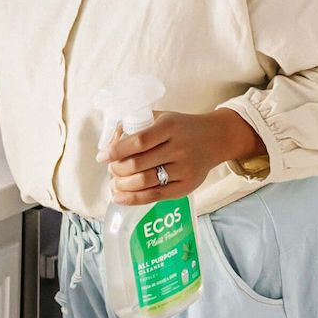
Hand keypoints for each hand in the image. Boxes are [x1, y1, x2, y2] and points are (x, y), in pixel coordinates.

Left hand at [99, 110, 261, 206]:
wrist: (215, 138)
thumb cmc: (181, 127)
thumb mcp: (162, 118)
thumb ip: (136, 125)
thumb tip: (109, 143)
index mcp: (169, 127)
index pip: (137, 141)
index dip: (116, 151)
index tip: (102, 156)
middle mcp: (178, 148)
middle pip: (138, 164)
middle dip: (117, 169)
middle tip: (111, 169)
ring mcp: (184, 169)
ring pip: (145, 182)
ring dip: (123, 185)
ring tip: (114, 183)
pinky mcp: (187, 186)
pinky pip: (156, 196)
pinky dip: (134, 199)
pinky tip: (120, 198)